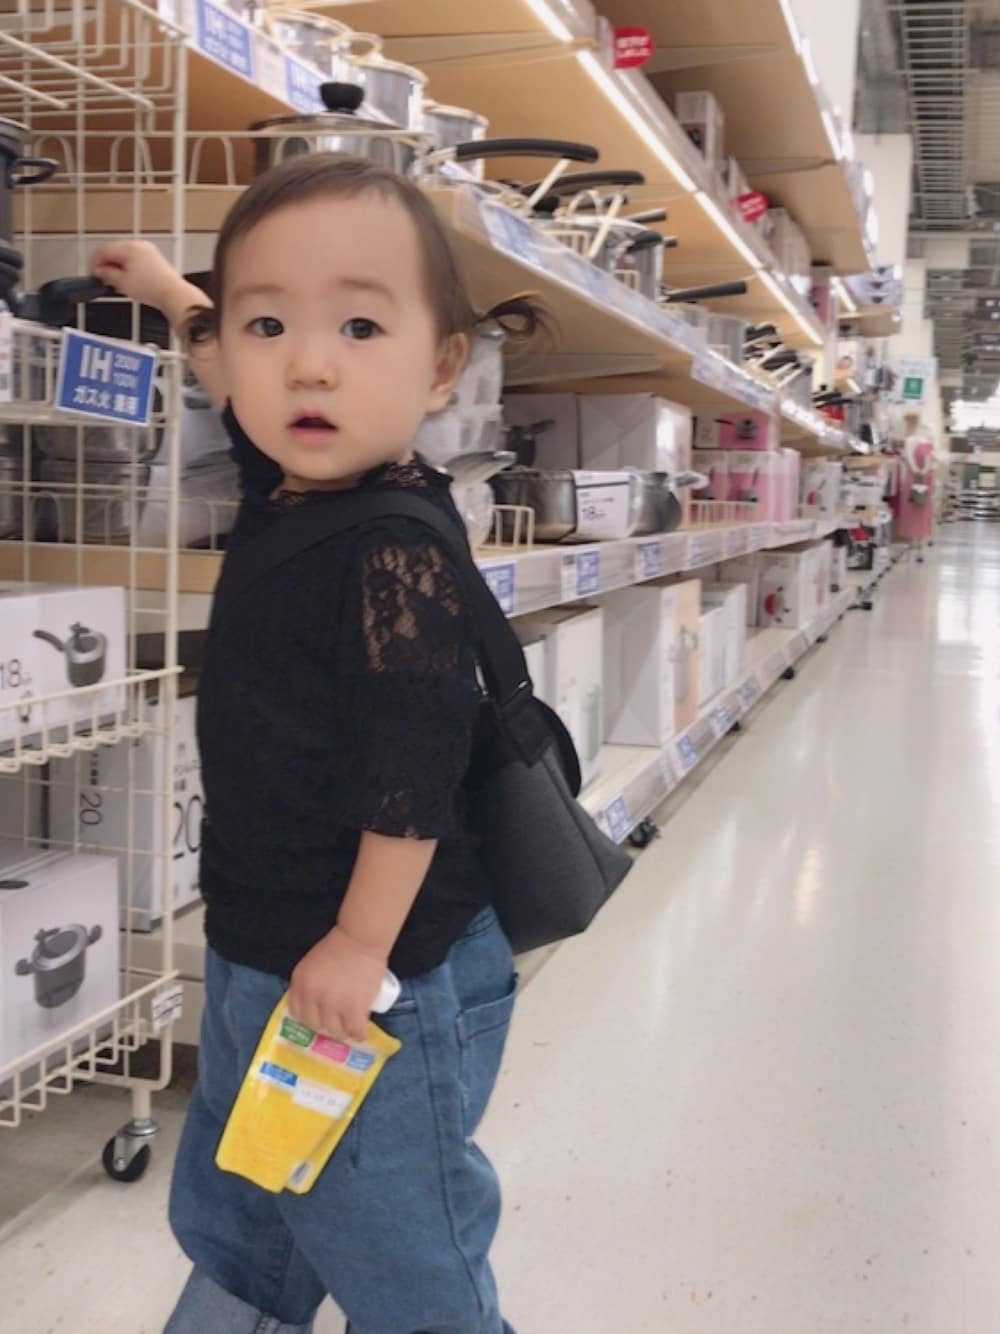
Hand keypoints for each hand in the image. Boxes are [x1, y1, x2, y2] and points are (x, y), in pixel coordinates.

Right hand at [90, 239, 183, 311]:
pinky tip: (130, 280)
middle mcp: (139, 245)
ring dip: (118, 266)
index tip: (93, 272)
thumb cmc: (153, 288)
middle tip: (103, 278)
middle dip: (107, 264)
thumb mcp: (122, 283)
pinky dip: (130, 268)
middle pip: (115, 251)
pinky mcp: (156, 259)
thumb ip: (107, 274)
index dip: (95, 262)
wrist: (173, 294)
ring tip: (117, 282)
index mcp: (128, 247)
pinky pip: (137, 259)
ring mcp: (149, 251)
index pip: (103, 250)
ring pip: (126, 255)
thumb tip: (100, 271)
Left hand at [288, 926, 387, 1043]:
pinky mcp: (354, 1008)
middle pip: (315, 1025)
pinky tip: (360, 1031)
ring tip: (350, 1025)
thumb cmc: (339, 946)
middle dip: (325, 1026)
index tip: (318, 1018)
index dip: (308, 1018)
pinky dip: (358, 1034)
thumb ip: (308, 982)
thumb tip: (312, 1005)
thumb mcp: (311, 963)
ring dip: (342, 1031)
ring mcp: (332, 1004)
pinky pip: (354, 1031)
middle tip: (336, 1022)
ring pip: (335, 1031)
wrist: (360, 938)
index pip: (297, 1013)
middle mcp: (312, 996)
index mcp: (300, 983)